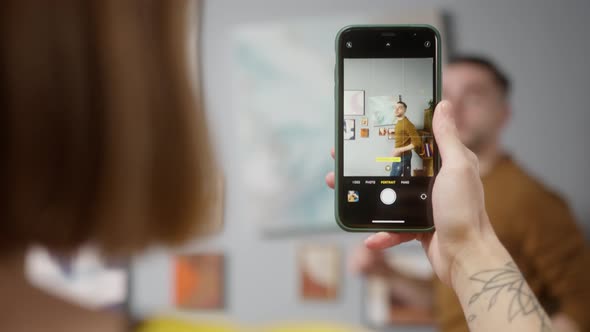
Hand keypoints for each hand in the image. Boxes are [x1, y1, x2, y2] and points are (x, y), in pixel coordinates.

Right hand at [326, 101, 498, 286]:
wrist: (467, 258)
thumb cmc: (465, 211)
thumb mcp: (457, 167)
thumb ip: (448, 138)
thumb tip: (444, 104)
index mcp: (445, 162)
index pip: (413, 141)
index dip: (389, 134)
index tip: (366, 130)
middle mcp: (434, 181)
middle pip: (393, 168)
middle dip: (365, 165)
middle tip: (342, 161)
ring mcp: (424, 204)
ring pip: (387, 196)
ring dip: (364, 196)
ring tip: (341, 191)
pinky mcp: (417, 226)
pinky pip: (393, 226)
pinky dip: (381, 232)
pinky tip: (371, 235)